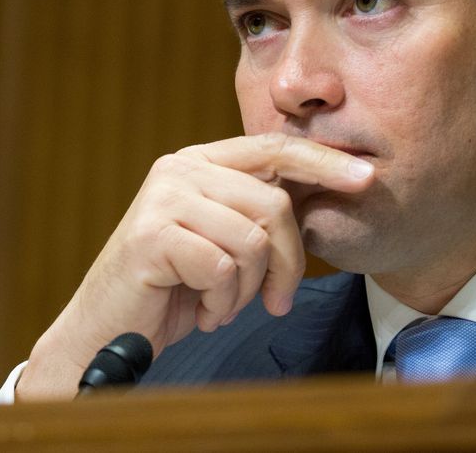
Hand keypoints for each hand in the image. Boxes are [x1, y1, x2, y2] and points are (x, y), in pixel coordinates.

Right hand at [15, 132, 374, 399]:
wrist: (108, 327)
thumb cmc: (174, 287)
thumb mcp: (226, 240)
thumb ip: (261, 211)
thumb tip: (333, 193)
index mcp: (200, 162)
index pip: (273, 148)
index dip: (323, 162)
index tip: (367, 179)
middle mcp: (180, 169)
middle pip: (273, 204)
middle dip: (290, 263)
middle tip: (275, 301)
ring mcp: (164, 199)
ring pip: (253, 240)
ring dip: (249, 289)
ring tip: (222, 303)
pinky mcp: (152, 235)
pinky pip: (224, 269)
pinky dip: (223, 303)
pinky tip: (201, 311)